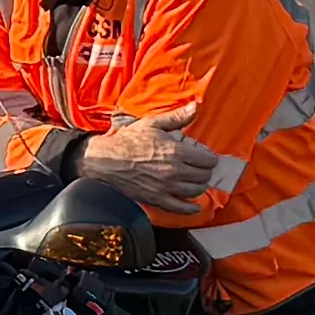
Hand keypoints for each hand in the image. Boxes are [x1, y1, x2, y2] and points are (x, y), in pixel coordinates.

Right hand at [82, 113, 230, 210]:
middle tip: (199, 167)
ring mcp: (166, 188)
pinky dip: (190, 208)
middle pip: (204, 176)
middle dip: (205, 171)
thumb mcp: (152, 124)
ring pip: (196, 191)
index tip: (204, 156)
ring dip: (199, 185)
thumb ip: (177, 117)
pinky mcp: (157, 200)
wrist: (105, 161)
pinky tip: (194, 206)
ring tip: (194, 180)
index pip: (208, 160)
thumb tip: (196, 106)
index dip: (209, 157)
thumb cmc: (127, 141)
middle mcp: (174, 172)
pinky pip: (181, 208)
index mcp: (176, 152)